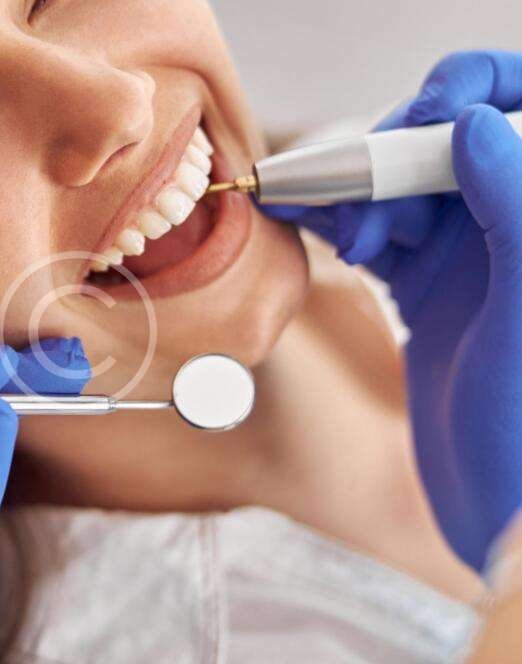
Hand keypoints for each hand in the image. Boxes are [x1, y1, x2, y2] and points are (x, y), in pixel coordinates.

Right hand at [265, 50, 521, 570]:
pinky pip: (380, 232)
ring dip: (363, 194)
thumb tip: (470, 123)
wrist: (502, 508)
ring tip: (342, 231)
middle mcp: (513, 226)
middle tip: (365, 207)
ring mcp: (473, 256)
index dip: (471, 93)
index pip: (519, 108)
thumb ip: (515, 208)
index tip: (424, 117)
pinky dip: (344, 224)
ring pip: (406, 186)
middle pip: (446, 143)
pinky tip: (317, 226)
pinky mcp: (430, 287)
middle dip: (397, 157)